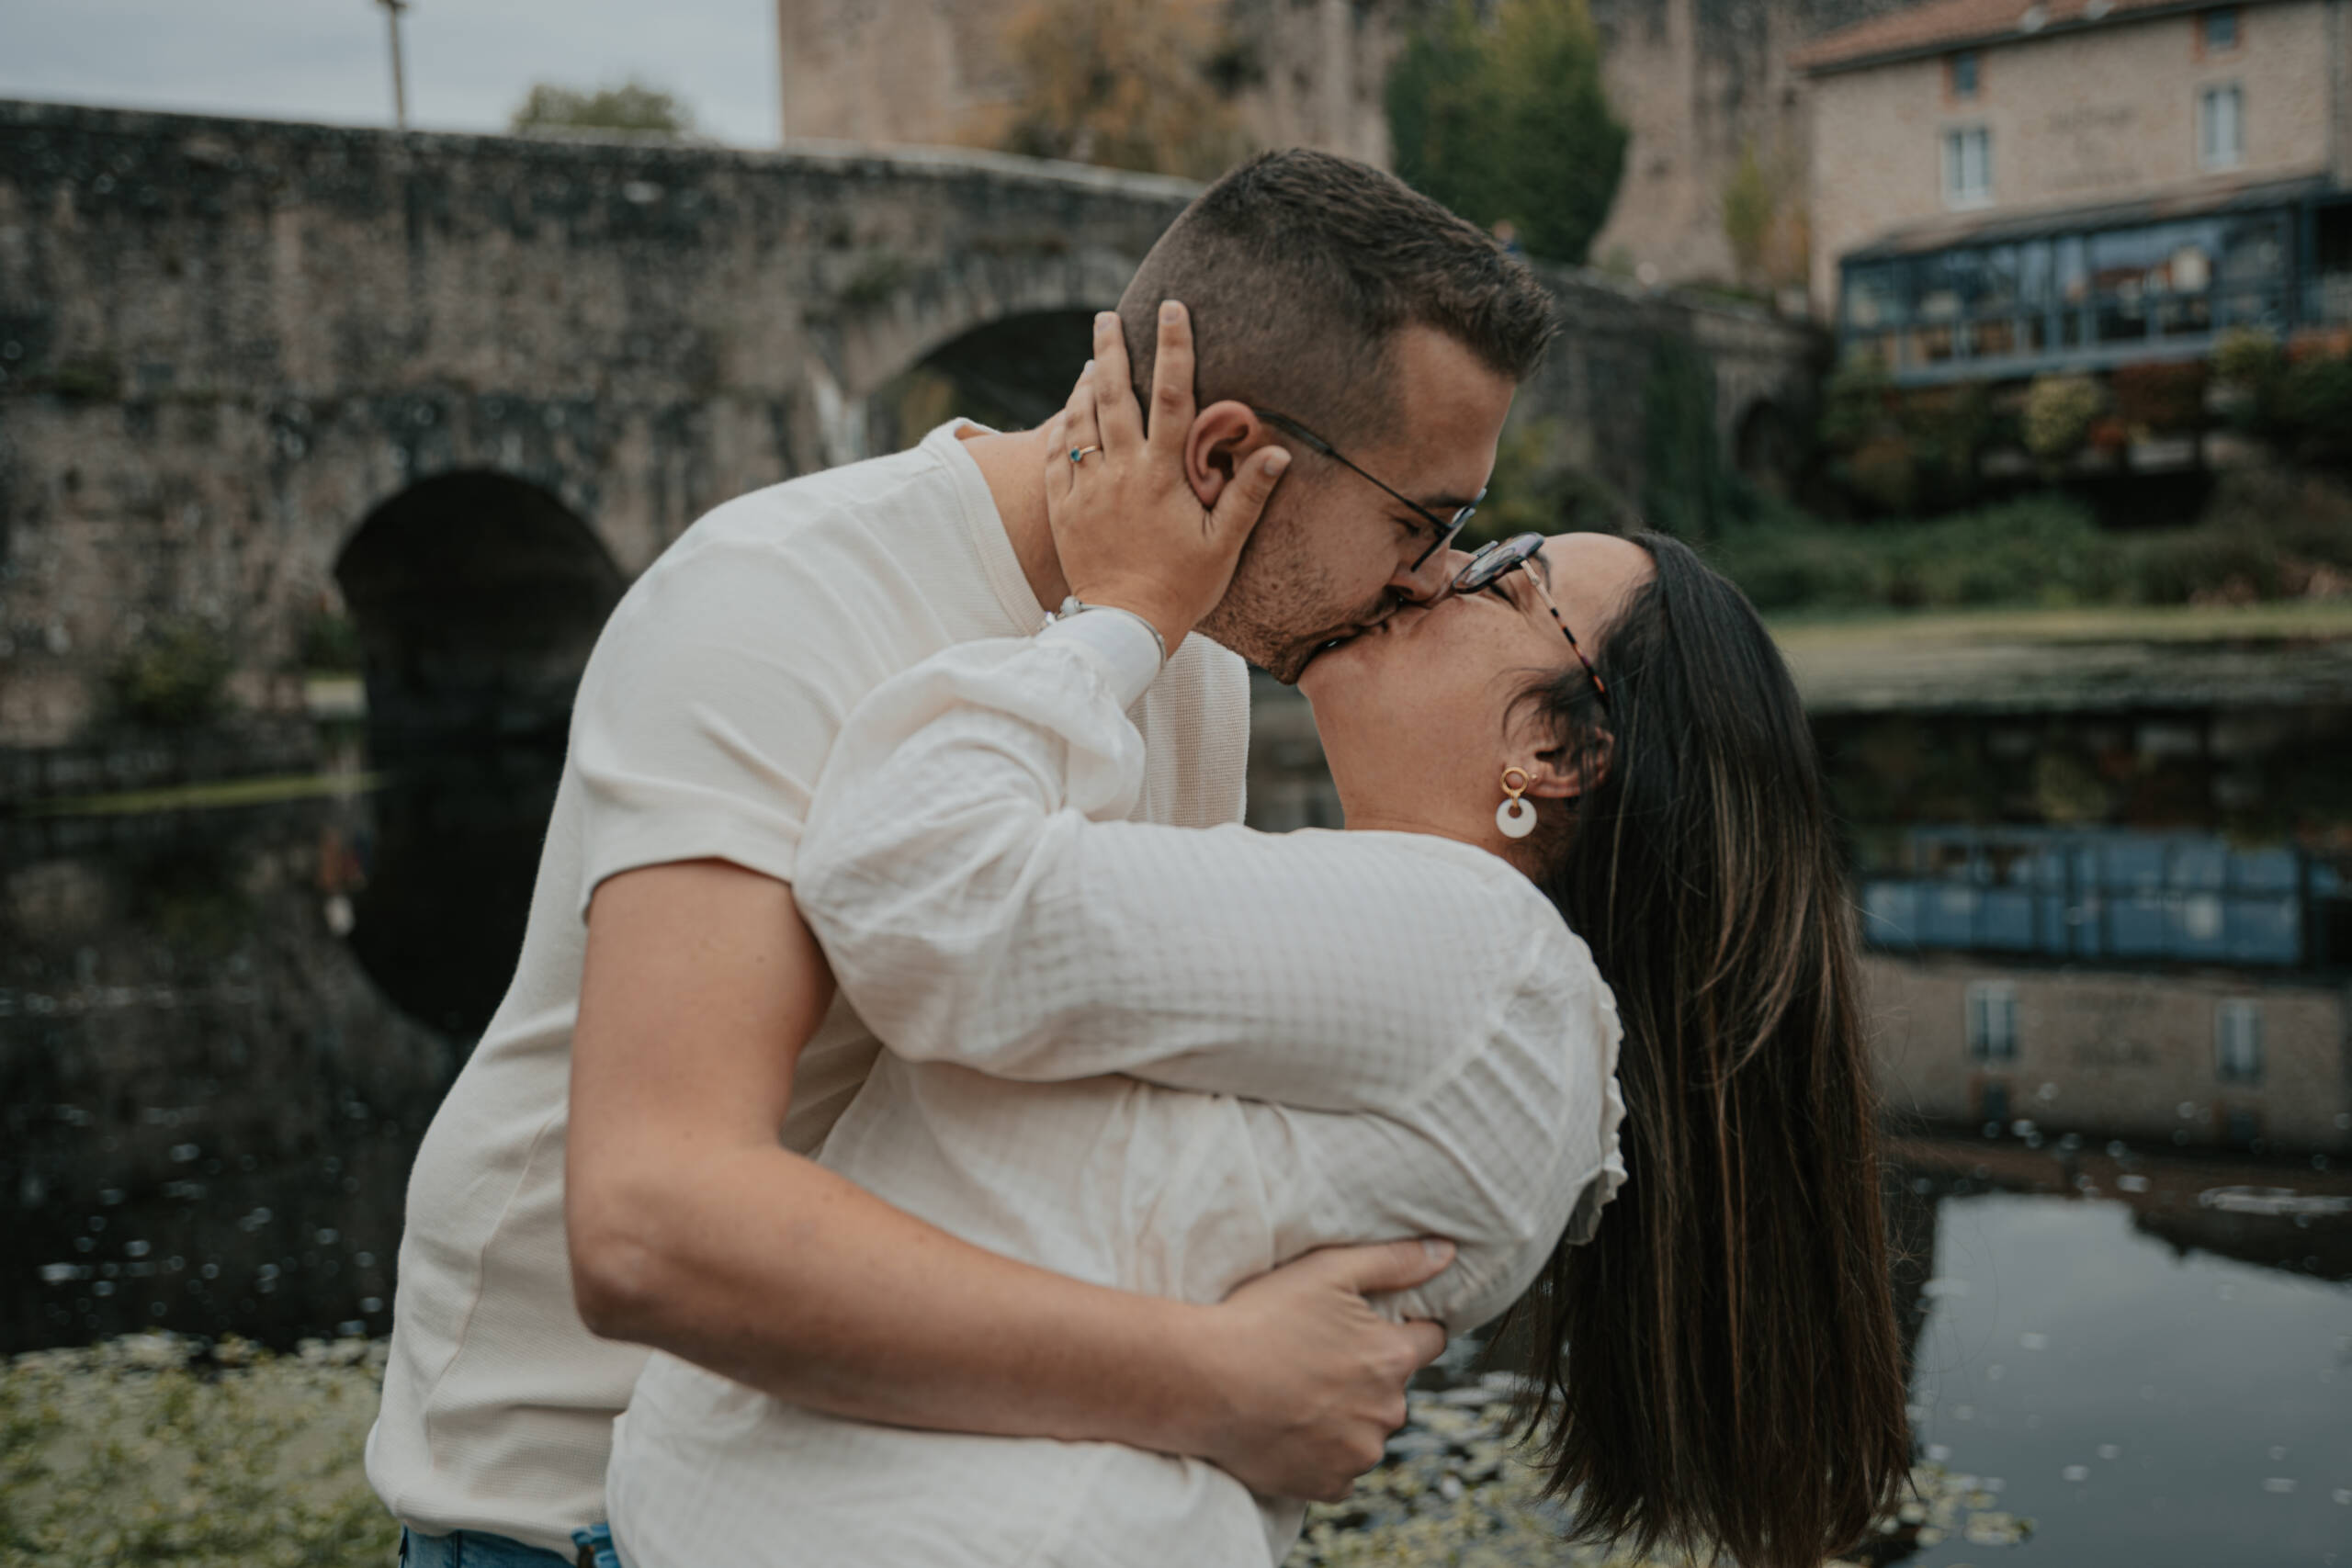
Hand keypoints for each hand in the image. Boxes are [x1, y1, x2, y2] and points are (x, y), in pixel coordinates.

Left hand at [1043, 304, 1289, 654]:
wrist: (1123, 627)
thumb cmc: (1181, 587)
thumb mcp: (1224, 544)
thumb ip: (1248, 494)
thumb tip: (1279, 451)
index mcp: (1162, 474)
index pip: (1173, 395)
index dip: (1174, 347)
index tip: (1172, 309)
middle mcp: (1120, 471)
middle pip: (1114, 395)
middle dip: (1113, 349)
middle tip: (1108, 316)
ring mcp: (1086, 488)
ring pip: (1080, 419)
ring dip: (1085, 383)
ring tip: (1094, 359)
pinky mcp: (1062, 507)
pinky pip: (1056, 454)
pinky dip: (1062, 424)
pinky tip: (1070, 411)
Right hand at [1183, 1239, 1453, 1501]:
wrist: (1202, 1383)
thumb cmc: (1263, 1318)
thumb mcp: (1328, 1270)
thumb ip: (1394, 1260)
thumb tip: (1446, 1253)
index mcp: (1394, 1357)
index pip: (1430, 1339)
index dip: (1401, 1328)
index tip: (1367, 1327)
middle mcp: (1388, 1411)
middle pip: (1393, 1387)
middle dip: (1367, 1374)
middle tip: (1315, 1357)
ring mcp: (1358, 1454)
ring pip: (1366, 1430)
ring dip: (1346, 1417)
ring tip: (1294, 1393)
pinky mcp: (1328, 1485)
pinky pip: (1339, 1469)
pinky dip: (1322, 1453)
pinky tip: (1288, 1428)